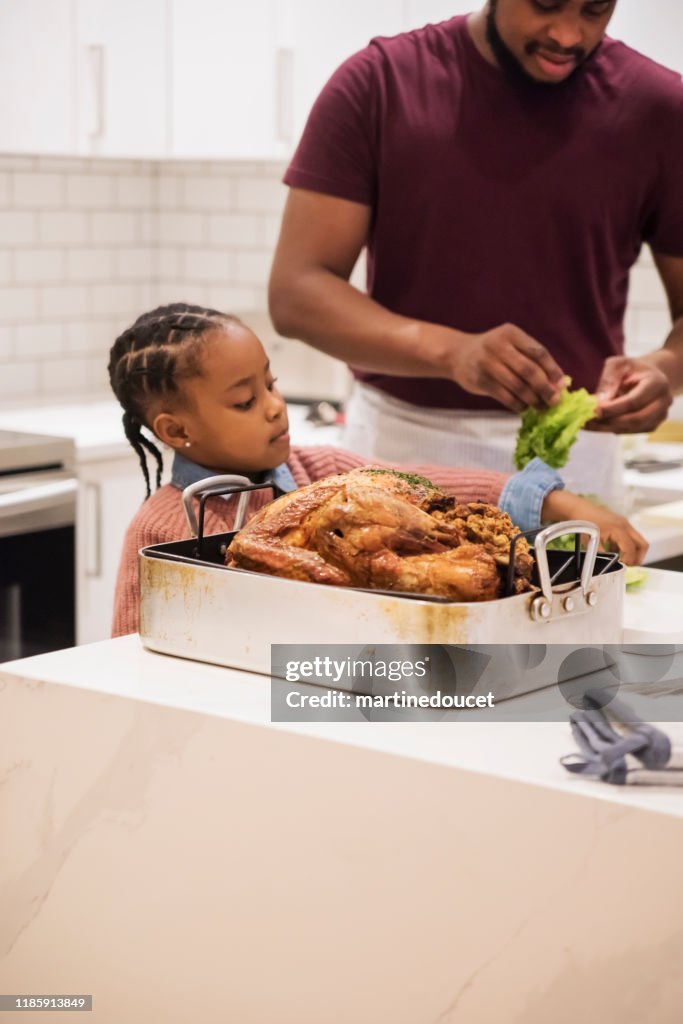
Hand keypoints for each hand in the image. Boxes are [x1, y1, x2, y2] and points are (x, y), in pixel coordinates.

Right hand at [447, 324, 565, 411]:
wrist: (457, 354)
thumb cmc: (492, 352)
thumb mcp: (510, 345)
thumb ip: (531, 359)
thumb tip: (558, 383)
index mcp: (511, 333)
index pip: (538, 352)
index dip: (552, 370)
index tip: (562, 385)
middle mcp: (498, 345)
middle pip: (529, 370)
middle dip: (544, 388)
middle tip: (554, 401)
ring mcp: (487, 363)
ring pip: (517, 386)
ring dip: (532, 399)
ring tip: (540, 407)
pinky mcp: (480, 380)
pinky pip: (505, 396)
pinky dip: (517, 404)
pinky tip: (524, 408)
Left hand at [542, 490, 648, 564]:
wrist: (580, 508)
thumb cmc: (584, 522)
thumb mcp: (591, 540)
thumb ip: (600, 552)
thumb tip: (607, 564)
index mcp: (618, 530)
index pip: (630, 548)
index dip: (629, 560)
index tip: (623, 566)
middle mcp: (625, 526)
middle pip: (642, 544)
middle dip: (638, 557)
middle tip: (630, 565)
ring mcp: (624, 523)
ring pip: (637, 541)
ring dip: (633, 552)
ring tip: (622, 561)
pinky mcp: (621, 523)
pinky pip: (630, 537)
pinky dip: (626, 546)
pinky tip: (614, 551)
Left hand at [590, 355, 672, 432]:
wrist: (647, 376)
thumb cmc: (631, 369)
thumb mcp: (618, 364)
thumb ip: (609, 380)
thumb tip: (600, 402)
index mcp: (657, 384)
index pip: (634, 401)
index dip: (613, 408)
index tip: (593, 410)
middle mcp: (663, 402)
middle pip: (636, 419)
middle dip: (610, 422)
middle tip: (587, 421)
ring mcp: (660, 416)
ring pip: (632, 428)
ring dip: (607, 428)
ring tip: (586, 424)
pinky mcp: (651, 425)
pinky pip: (630, 431)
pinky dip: (611, 429)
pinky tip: (596, 424)